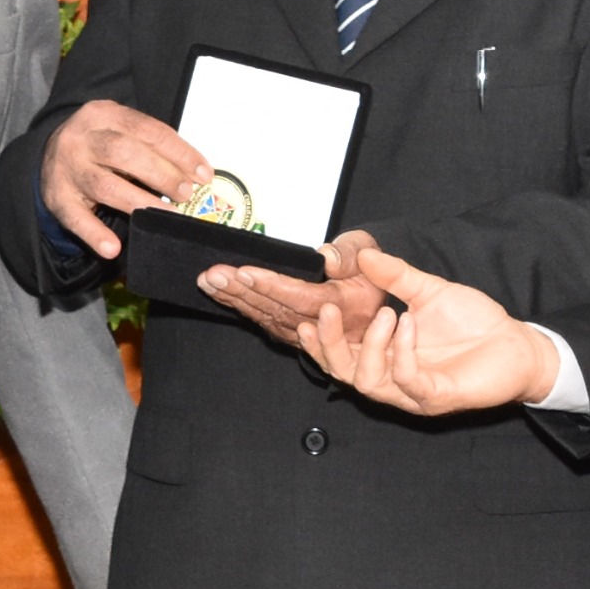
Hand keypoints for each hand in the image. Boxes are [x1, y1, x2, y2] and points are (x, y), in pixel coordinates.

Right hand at [42, 101, 211, 256]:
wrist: (48, 156)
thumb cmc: (99, 146)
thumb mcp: (121, 131)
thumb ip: (152, 146)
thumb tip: (195, 172)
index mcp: (103, 115)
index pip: (147, 130)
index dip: (179, 152)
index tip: (203, 173)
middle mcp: (82, 139)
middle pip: (124, 153)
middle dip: (161, 173)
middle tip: (185, 193)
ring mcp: (68, 169)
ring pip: (105, 185)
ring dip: (139, 201)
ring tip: (166, 215)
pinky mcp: (58, 199)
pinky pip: (76, 219)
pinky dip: (94, 234)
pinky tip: (113, 247)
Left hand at [201, 227, 386, 349]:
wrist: (380, 292)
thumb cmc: (370, 267)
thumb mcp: (368, 253)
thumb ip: (349, 255)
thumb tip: (325, 258)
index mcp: (344, 305)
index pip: (300, 297)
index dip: (271, 286)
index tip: (245, 272)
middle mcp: (325, 325)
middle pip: (277, 310)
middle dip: (242, 292)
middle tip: (214, 275)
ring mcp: (310, 335)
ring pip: (268, 319)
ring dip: (235, 301)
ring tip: (209, 282)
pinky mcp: (298, 336)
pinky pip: (267, 324)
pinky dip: (243, 309)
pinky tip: (222, 296)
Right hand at [304, 243, 558, 414]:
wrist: (516, 344)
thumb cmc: (474, 324)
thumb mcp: (429, 291)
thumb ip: (395, 276)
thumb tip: (363, 255)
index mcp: (385, 356)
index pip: (339, 356)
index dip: (318, 340)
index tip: (308, 314)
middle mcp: (393, 379)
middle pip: (344, 373)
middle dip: (329, 344)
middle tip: (326, 313)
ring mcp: (413, 392)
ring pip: (369, 382)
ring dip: (371, 345)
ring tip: (386, 313)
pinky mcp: (436, 397)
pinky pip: (408, 380)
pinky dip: (402, 350)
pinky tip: (409, 322)